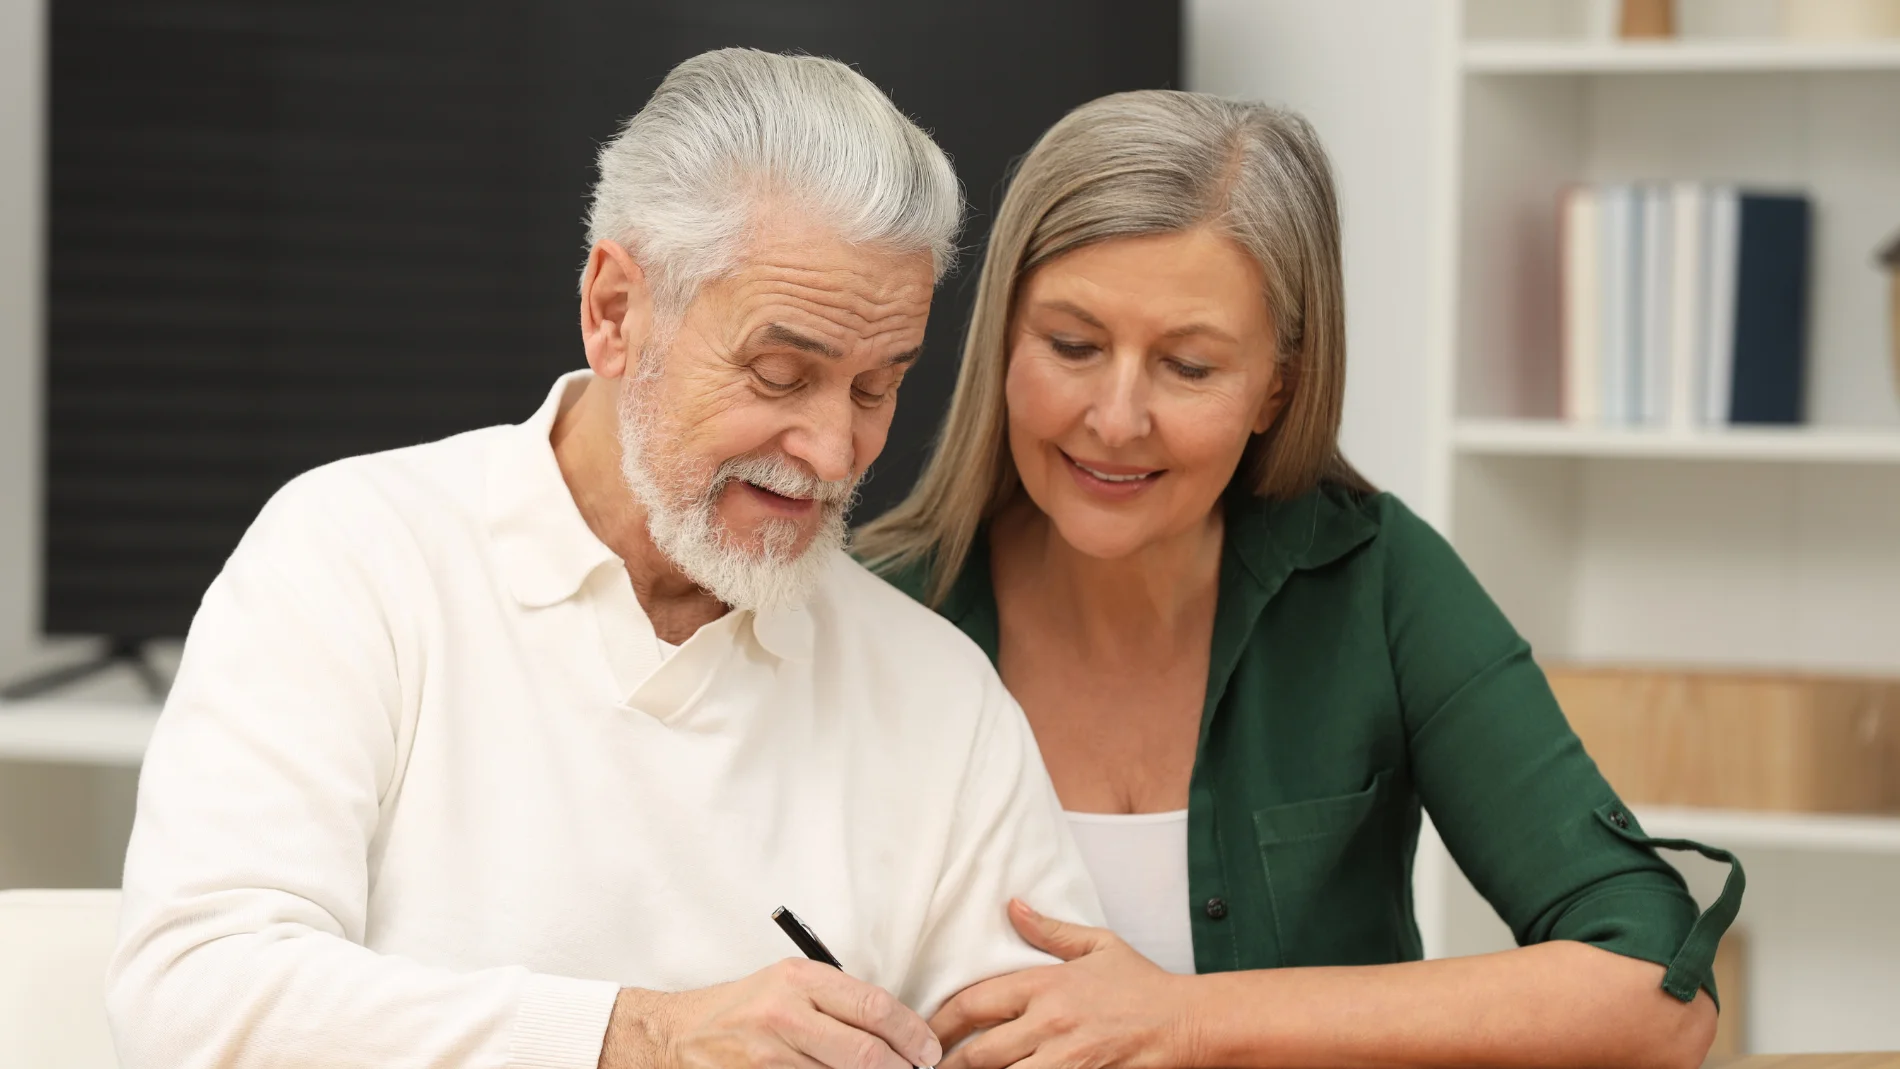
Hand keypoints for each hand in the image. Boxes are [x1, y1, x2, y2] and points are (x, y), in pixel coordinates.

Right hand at [600, 958, 942, 1068]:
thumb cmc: (743, 1009)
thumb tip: (899, 1032)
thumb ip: (838, 1002)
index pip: (874, 1006)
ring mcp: (769, 1056)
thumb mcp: (788, 985)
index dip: (912, 1033)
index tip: (929, 1050)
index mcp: (799, 979)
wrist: (677, 1036)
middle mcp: (784, 1014)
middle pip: (865, 1051)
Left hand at [930, 900, 1197, 1068]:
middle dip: (948, 1065)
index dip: (939, 1022)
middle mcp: (1050, 1025)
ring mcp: (1067, 1061)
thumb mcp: (1099, 946)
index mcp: (1047, 986)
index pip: (975, 1003)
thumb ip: (1050, 931)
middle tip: (926, 1068)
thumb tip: (1012, 906)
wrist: (1188, 1022)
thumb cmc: (1142, 985)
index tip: (923, 1033)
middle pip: (979, 1053)